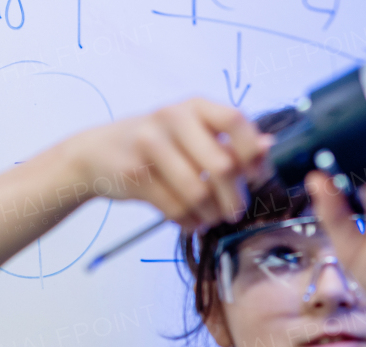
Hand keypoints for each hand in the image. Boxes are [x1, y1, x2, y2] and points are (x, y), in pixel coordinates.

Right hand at [58, 97, 272, 230]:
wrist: (97, 153)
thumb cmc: (157, 145)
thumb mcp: (194, 135)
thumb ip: (230, 142)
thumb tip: (268, 147)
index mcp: (195, 106)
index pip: (236, 121)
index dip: (252, 153)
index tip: (254, 176)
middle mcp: (173, 117)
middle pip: (222, 166)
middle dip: (234, 198)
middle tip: (234, 211)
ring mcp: (150, 143)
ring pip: (198, 192)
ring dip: (210, 214)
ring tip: (210, 218)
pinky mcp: (134, 172)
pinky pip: (175, 207)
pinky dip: (189, 222)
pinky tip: (191, 221)